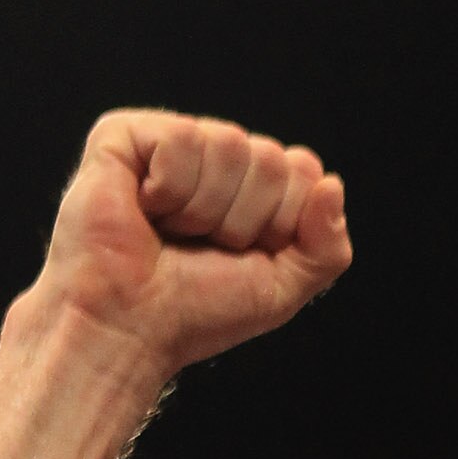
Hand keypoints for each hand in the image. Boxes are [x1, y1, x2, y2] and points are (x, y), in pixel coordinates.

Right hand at [34, 110, 351, 380]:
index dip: (283, 225)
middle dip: (245, 220)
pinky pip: (184, 139)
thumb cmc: (196, 311)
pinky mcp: (126, 133)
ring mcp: (173, 142)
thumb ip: (327, 247)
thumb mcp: (282, 289)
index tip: (245, 256)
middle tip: (202, 247)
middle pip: (271, 159)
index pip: (303, 172)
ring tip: (170, 232)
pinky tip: (144, 208)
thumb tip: (330, 184)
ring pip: (230, 145)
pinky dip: (170, 189)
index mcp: (254, 188)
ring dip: (205, 210)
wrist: (130, 325)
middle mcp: (217, 158)